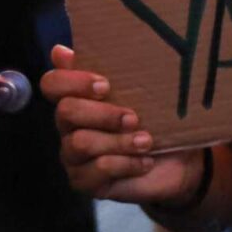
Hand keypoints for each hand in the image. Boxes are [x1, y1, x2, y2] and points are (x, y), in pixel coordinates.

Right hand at [43, 45, 204, 205]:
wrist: (179, 160)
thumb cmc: (156, 118)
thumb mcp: (143, 90)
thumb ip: (111, 67)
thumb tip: (61, 50)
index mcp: (78, 98)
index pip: (53, 83)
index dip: (73, 82)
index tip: (106, 85)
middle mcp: (69, 126)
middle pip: (66, 112)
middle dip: (102, 114)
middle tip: (134, 118)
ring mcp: (74, 156)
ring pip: (80, 143)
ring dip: (118, 142)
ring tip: (147, 142)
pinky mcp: (85, 182)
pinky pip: (95, 172)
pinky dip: (125, 165)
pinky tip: (145, 162)